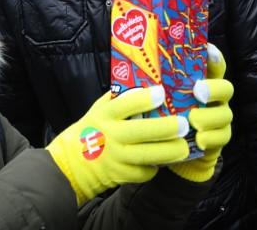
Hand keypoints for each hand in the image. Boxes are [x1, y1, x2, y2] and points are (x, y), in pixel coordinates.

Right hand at [47, 85, 189, 204]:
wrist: (72, 164)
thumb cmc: (91, 130)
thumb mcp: (98, 110)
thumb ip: (118, 99)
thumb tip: (145, 82)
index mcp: (105, 115)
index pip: (126, 104)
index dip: (145, 98)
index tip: (162, 92)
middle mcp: (110, 136)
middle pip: (142, 132)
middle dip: (166, 128)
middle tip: (184, 124)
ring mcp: (115, 157)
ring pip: (147, 155)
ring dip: (169, 152)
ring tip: (184, 147)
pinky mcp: (120, 175)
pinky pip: (143, 172)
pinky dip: (155, 167)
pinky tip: (163, 160)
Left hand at [169, 44, 233, 181]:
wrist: (171, 148)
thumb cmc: (163, 116)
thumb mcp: (162, 98)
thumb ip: (161, 84)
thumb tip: (139, 67)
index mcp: (203, 83)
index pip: (214, 66)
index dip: (214, 57)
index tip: (209, 51)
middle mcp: (215, 99)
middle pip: (226, 88)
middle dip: (214, 88)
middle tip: (198, 91)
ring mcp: (219, 118)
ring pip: (225, 114)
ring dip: (209, 116)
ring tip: (193, 119)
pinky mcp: (218, 138)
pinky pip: (223, 136)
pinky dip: (211, 138)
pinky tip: (199, 140)